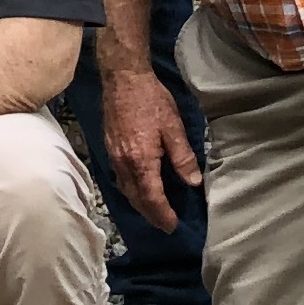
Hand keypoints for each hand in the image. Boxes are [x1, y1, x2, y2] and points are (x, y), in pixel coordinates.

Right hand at [95, 60, 204, 230]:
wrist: (123, 78)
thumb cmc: (151, 100)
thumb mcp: (173, 127)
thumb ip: (183, 157)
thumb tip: (193, 182)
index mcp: (141, 160)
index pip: (152, 198)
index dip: (163, 215)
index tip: (173, 226)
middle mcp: (123, 163)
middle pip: (136, 198)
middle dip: (151, 215)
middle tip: (165, 225)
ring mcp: (113, 156)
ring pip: (125, 190)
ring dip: (140, 204)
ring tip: (154, 211)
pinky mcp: (109, 148)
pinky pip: (119, 178)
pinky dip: (131, 190)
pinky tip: (139, 188)